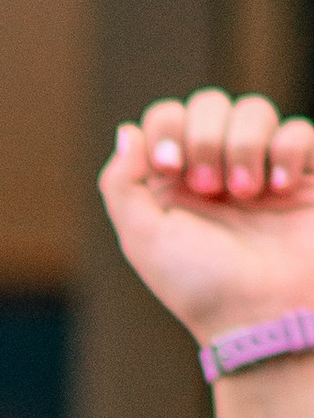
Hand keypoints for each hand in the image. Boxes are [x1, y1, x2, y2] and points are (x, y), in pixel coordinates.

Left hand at [102, 88, 313, 345]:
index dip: (167, 127)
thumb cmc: (201, 285)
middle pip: (210, 103)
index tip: (168, 164)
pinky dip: (287, 150)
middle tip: (210, 187)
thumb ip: (121, 185)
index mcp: (172, 183)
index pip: (166, 116)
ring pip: (254, 110)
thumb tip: (127, 131)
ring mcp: (258, 170)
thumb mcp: (144, 240)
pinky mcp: (300, 176)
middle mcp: (214, 171)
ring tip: (248, 193)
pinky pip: (297, 130)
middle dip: (207, 137)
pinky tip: (280, 189)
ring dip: (245, 145)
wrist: (265, 314)